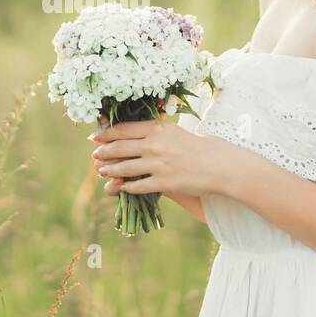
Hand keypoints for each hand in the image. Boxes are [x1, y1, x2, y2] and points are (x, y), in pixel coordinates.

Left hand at [89, 116, 227, 198]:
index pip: (123, 129)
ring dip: (110, 170)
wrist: (220, 166)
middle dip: (104, 152)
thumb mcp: (177, 131)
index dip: (106, 133)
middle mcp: (154, 145)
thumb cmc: (202, 147)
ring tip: (103, 171)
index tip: (95, 136)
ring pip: (124, 168)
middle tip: (95, 155)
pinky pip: (138, 186)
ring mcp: (157, 165)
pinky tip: (122, 187)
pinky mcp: (163, 183)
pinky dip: (127, 187)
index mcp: (158, 128)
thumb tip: (141, 131)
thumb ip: (158, 131)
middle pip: (119, 148)